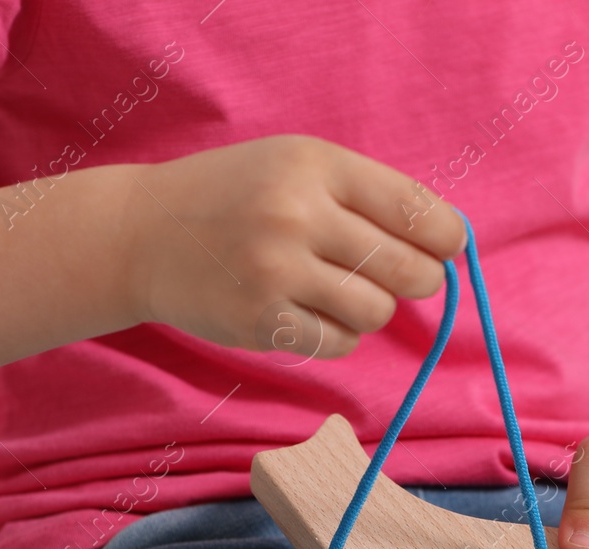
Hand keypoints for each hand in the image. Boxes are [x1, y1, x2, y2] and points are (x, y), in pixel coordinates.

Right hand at [126, 135, 465, 357]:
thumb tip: (446, 245)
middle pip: (408, 269)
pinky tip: (314, 313)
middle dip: (422, 279)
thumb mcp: (296, 167)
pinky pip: (340, 343)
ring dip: (373, 309)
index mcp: (315, 165)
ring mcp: (276, 271)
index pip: (415, 210)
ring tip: (343, 291)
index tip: (447, 247)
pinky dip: (340, 335)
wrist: (141, 233)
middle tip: (409, 278)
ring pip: (377, 312)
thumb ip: (366, 196)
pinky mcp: (260, 321)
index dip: (446, 237)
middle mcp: (296, 214)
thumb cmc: (237, 197)